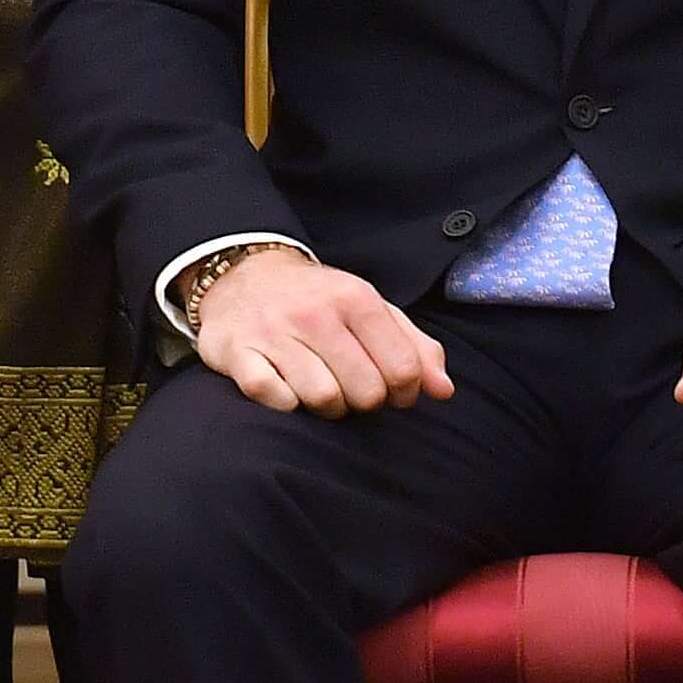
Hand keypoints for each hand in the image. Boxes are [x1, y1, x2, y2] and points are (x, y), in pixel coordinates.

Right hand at [195, 248, 452, 416]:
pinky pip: (275, 399)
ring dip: (328, 407)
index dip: (405, 392)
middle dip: (365, 401)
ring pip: (323, 399)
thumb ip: (414, 347)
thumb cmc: (319, 301)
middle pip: (366, 392)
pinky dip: (286, 403)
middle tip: (354, 388)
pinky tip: (288, 388)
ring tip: (323, 389)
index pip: (402, 368)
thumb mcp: (371, 308)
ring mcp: (274, 333)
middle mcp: (315, 314)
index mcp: (356, 299)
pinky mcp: (238, 353)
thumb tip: (443, 391)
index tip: (394, 391)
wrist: (243, 276)